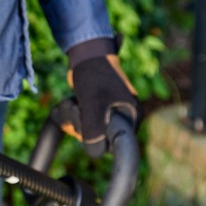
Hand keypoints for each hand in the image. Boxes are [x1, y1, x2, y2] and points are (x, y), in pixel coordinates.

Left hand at [67, 38, 139, 157]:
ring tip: (74, 103)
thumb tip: (95, 153)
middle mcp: (126, 116)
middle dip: (83, 126)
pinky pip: (87, 122)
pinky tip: (73, 103)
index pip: (115, 144)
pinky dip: (77, 115)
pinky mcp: (100, 109)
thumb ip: (95, 132)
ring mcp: (113, 112)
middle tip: (77, 108)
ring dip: (77, 120)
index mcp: (132, 116)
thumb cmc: (93, 75)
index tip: (85, 120)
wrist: (86, 52)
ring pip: (91, 131)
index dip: (96, 137)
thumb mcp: (93, 106)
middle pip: (102, 139)